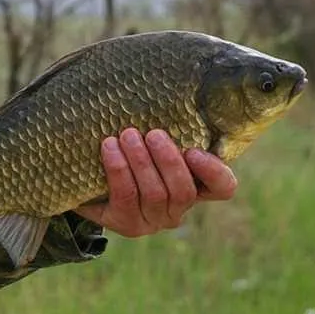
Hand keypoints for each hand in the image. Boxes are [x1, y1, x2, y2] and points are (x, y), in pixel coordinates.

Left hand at [74, 128, 236, 237]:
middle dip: (167, 160)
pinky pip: (125, 197)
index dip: (213, 171)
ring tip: (126, 136)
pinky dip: (118, 170)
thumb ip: (169, 128)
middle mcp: (177, 209)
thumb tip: (175, 88)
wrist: (92, 180)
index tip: (193, 150)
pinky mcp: (127, 224)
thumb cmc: (130, 152)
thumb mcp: (151, 141)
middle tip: (153, 133)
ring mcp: (153, 220)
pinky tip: (109, 149)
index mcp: (195, 187)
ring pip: (154, 194)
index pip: (222, 187)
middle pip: (183, 191)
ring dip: (140, 162)